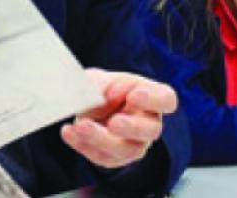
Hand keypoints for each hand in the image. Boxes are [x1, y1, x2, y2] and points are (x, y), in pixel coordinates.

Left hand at [60, 69, 175, 168]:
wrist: (88, 105)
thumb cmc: (103, 89)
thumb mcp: (99, 79)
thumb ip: (100, 84)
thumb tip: (100, 97)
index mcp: (153, 97)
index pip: (166, 100)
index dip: (153, 100)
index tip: (134, 95)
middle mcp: (149, 123)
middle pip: (150, 130)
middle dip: (131, 127)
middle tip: (113, 122)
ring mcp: (134, 143)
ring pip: (126, 150)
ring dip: (102, 140)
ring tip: (81, 126)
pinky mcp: (115, 158)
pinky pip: (103, 158)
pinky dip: (83, 145)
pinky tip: (69, 133)